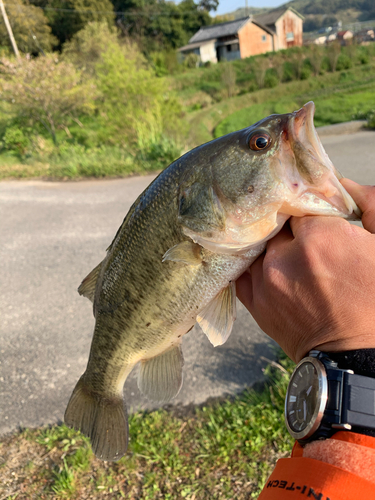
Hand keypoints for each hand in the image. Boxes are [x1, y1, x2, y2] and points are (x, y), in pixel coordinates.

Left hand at [236, 180, 374, 361]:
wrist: (358, 356)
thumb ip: (368, 204)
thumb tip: (342, 183)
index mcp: (320, 236)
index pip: (301, 205)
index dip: (309, 211)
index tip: (315, 218)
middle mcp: (284, 255)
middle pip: (277, 225)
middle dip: (290, 229)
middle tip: (304, 240)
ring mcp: (265, 281)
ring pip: (258, 246)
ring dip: (271, 247)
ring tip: (288, 257)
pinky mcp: (255, 303)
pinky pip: (245, 271)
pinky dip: (255, 266)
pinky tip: (268, 268)